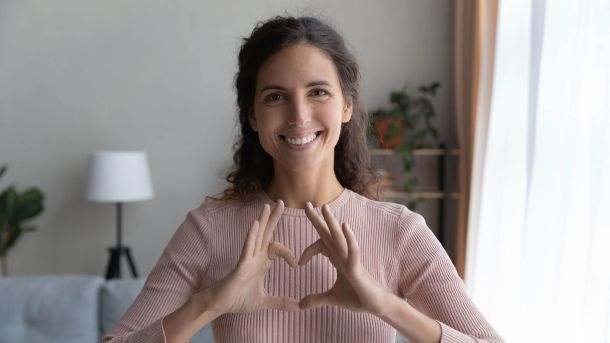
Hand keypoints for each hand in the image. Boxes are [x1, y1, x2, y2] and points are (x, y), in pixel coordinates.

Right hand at [201, 200, 299, 314]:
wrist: (220, 305)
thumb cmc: (238, 300)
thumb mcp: (265, 302)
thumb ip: (282, 302)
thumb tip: (300, 307)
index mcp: (260, 263)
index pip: (277, 249)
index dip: (289, 254)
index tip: (297, 265)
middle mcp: (254, 257)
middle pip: (265, 233)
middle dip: (273, 219)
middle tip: (281, 202)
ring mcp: (246, 259)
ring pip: (256, 236)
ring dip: (262, 221)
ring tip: (267, 207)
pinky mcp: (240, 265)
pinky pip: (247, 247)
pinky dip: (251, 236)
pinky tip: (254, 225)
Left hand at [298, 203, 390, 315]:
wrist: (376, 306)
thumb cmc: (358, 298)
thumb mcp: (332, 298)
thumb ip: (316, 298)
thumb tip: (300, 305)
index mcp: (337, 259)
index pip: (320, 245)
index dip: (308, 251)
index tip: (298, 263)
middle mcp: (343, 255)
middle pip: (329, 233)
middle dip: (318, 220)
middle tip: (306, 204)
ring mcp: (351, 259)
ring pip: (340, 237)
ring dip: (332, 222)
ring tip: (324, 207)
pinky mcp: (357, 267)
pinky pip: (353, 250)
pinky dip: (350, 238)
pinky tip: (345, 226)